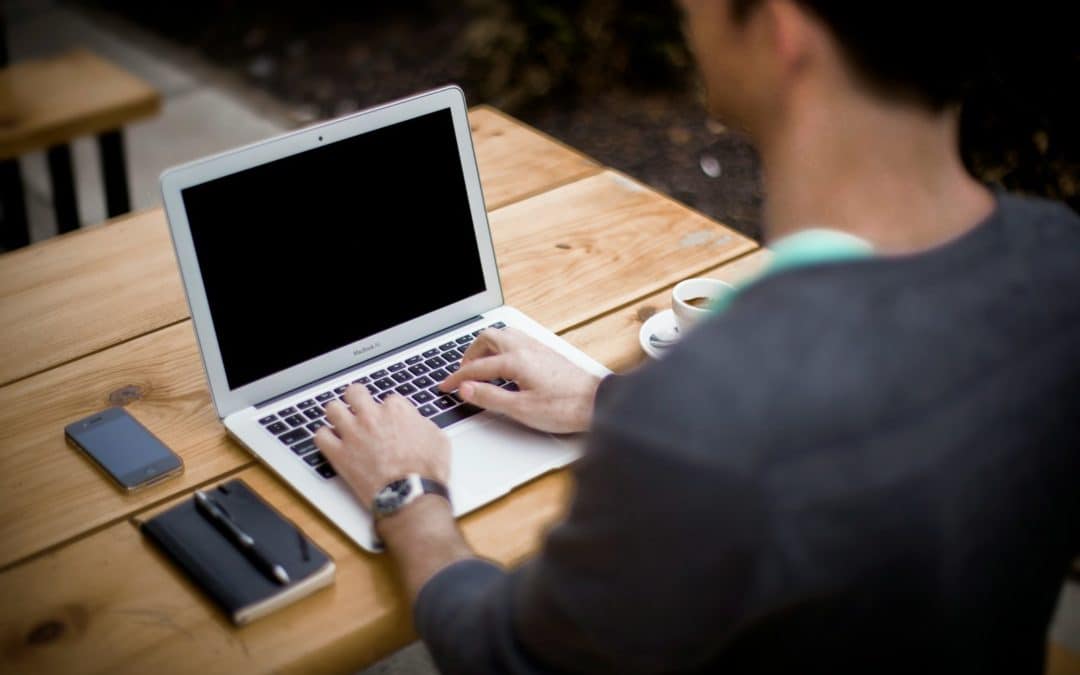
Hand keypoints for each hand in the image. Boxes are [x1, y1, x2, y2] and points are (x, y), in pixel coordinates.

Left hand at [314, 386, 449, 507]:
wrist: (411, 495)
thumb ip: (422, 424)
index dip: (388, 410)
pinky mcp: (339, 454)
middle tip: (359, 407)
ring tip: (341, 421)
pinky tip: (331, 441)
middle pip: (355, 392)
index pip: (388, 399)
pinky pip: (320, 436)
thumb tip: (417, 423)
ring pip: (332, 408)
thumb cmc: (426, 471)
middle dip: (357, 398)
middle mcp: (372, 417)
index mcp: (396, 411)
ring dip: (337, 414)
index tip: (388, 420)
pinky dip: (324, 437)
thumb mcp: (438, 440)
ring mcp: (353, 434)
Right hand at [440, 327, 601, 433]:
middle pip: (487, 338)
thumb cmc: (565, 407)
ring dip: (486, 347)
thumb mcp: (521, 409)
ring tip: (480, 365)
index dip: (457, 378)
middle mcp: (525, 347)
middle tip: (462, 373)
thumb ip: (490, 397)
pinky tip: (504, 363)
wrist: (597, 403)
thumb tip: (466, 389)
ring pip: (503, 335)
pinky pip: (516, 339)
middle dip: (470, 354)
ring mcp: (537, 347)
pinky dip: (502, 347)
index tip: (446, 387)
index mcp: (516, 360)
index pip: (477, 367)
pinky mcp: (547, 352)